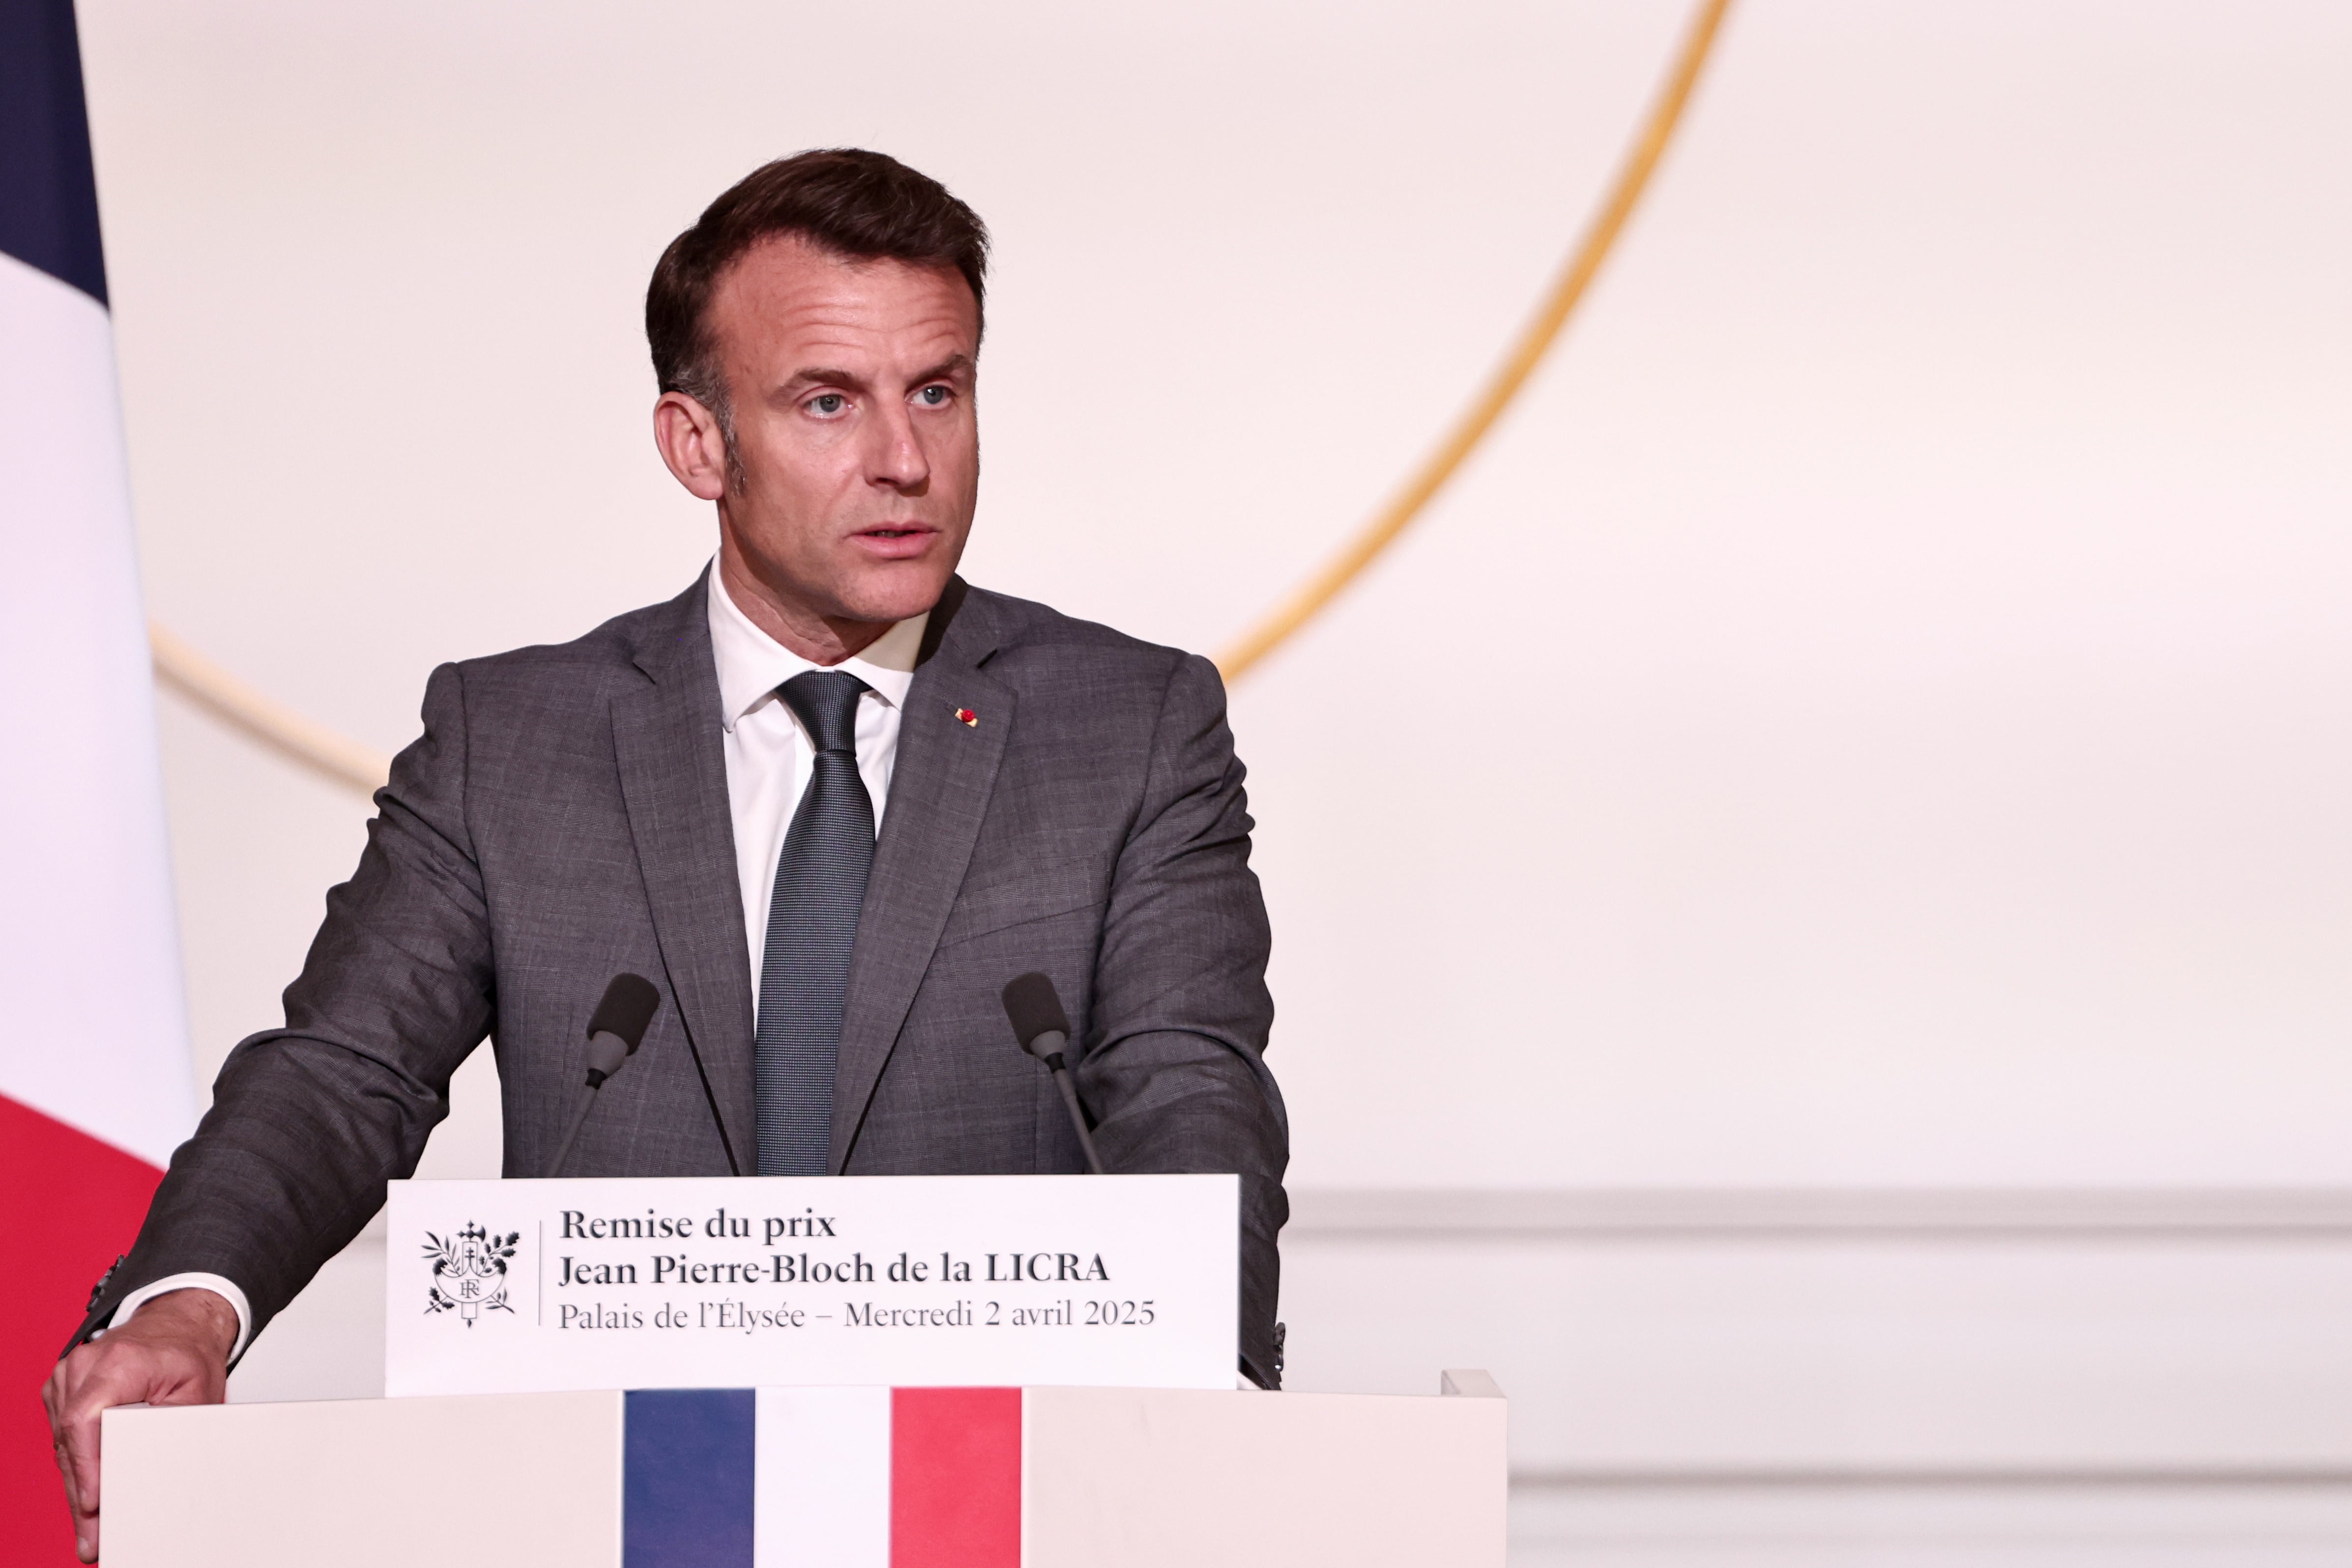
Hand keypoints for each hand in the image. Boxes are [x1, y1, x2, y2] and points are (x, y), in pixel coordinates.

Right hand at [42, 1287, 238, 1562]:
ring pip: (64, 1445)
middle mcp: (83, 1367)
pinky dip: (77, 1467)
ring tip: (92, 1529)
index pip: (86, 1419)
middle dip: (83, 1494)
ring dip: (78, 1487)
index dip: (87, 1465)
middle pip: (71, 1441)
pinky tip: (88, 1497)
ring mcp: (68, 1378)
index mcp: (118, 1361)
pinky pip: (65, 1437)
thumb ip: (175, 1427)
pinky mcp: (64, 1392)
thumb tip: (163, 1471)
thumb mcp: (197, 1388)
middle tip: (94, 1538)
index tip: (95, 1501)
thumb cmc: (189, 1353)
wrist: (179, 1324)